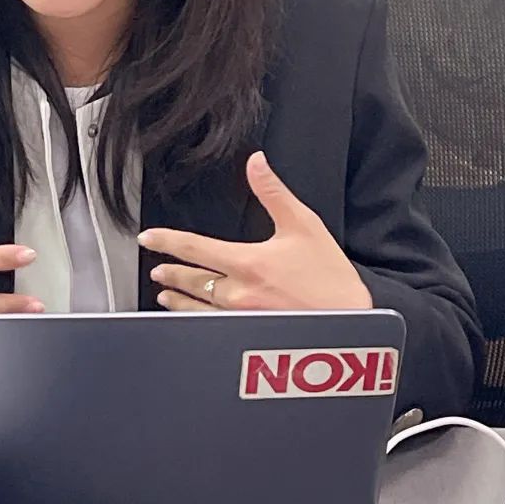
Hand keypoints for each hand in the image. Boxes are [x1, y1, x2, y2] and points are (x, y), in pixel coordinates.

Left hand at [141, 151, 372, 312]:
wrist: (355, 325)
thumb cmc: (331, 278)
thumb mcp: (304, 226)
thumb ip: (273, 192)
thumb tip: (255, 162)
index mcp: (248, 264)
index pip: (194, 248)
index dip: (167, 241)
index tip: (149, 238)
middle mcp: (239, 294)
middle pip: (192, 281)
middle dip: (171, 273)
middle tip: (157, 269)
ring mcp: (242, 320)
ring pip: (197, 309)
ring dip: (179, 300)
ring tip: (166, 295)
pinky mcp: (250, 341)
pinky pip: (212, 330)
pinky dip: (196, 323)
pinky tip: (192, 321)